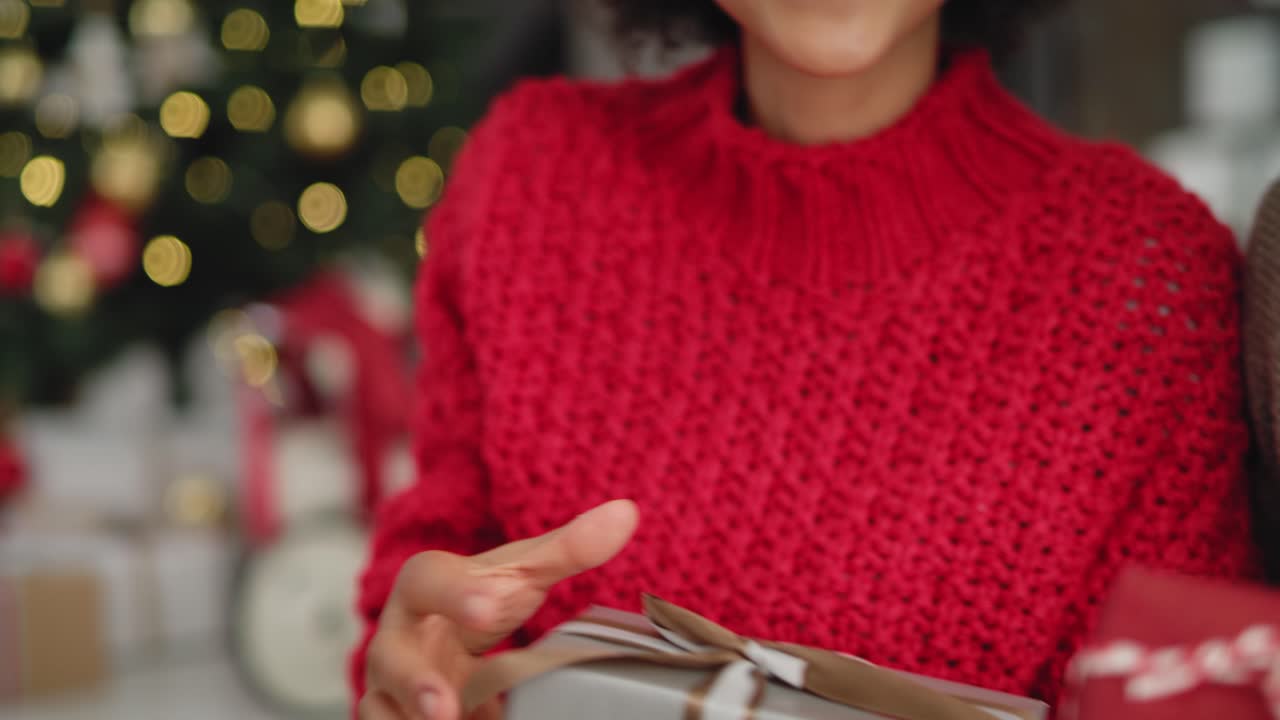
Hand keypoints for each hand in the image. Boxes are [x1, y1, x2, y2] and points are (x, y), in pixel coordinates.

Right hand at [359, 499, 639, 719]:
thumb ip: (568, 549)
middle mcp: (398, 640)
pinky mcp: (398, 718)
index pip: (428, 580)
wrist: (445, 642)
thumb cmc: (484, 600)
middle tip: (444, 706)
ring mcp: (392, 689)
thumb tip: (626, 514)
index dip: (456, 594)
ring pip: (383, 708)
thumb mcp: (522, 575)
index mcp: (425, 588)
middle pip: (390, 658)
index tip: (490, 607)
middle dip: (414, 681)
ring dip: (411, 719)